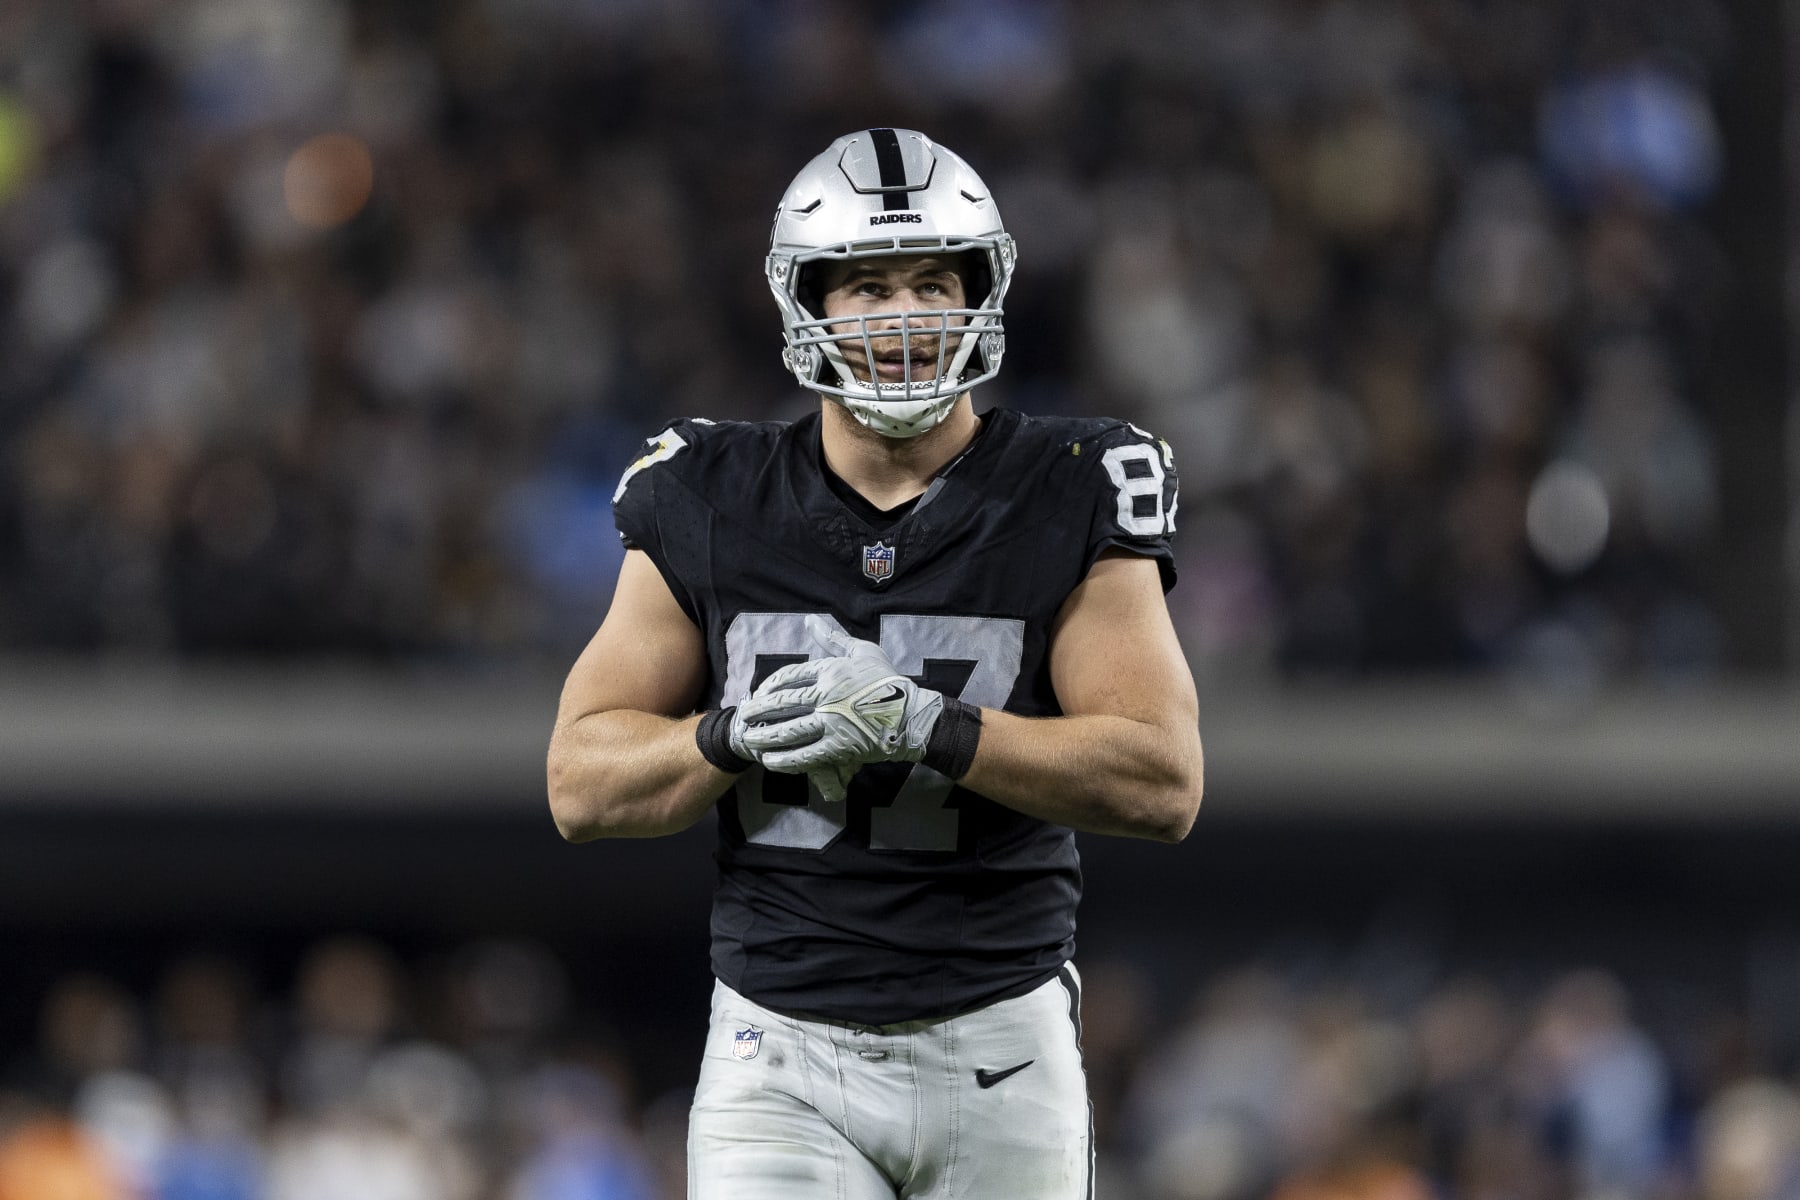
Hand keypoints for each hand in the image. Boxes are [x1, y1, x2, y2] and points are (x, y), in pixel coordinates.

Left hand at [737, 622, 944, 799]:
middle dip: (757, 711)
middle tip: (743, 717)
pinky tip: (769, 760)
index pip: (789, 676)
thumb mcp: (863, 651)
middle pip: (782, 704)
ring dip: (764, 737)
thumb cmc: (888, 681)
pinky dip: (784, 760)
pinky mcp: (838, 748)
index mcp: (831, 670)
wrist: (911, 715)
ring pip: (788, 731)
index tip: (759, 692)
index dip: (769, 685)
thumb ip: (833, 637)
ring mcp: (831, 723)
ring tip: (749, 740)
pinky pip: (804, 755)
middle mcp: (827, 696)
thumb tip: (810, 619)